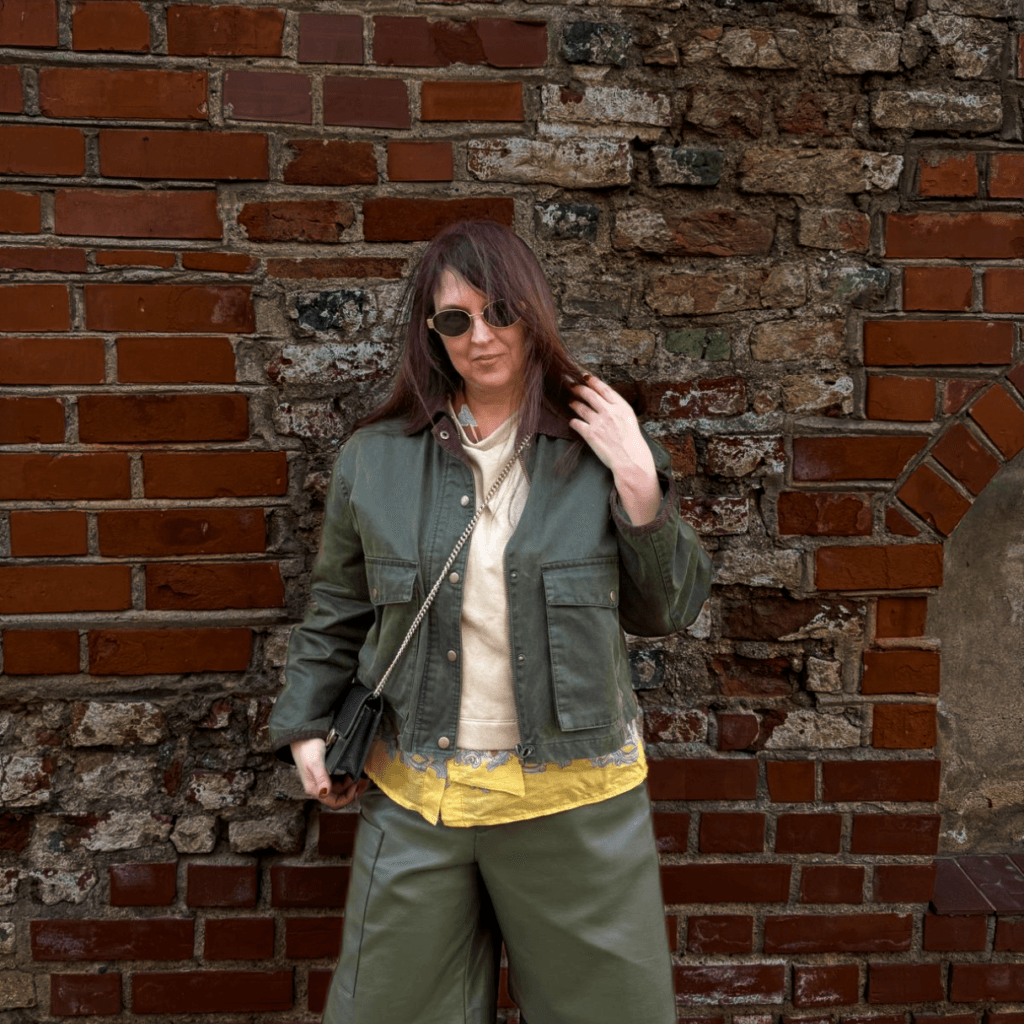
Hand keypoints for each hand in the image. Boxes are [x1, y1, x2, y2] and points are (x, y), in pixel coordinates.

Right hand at [291, 737, 368, 809]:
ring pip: (341, 788)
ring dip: (351, 783)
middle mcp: (320, 786)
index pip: (334, 802)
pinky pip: (340, 779)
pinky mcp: (327, 772)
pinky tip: (354, 771)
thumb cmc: (306, 748)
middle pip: (340, 796)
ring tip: (360, 775)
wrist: (303, 735)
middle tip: (362, 781)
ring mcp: (323, 779)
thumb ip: (321, 778)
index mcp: (315, 788)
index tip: (356, 787)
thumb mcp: (315, 763)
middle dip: (352, 790)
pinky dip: (348, 777)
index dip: (347, 798)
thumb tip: (325, 793)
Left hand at [568, 375, 661, 524]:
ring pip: (581, 407)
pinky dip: (573, 422)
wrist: (631, 461)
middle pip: (589, 394)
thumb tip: (605, 402)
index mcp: (621, 407)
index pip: (604, 388)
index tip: (585, 376)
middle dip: (578, 388)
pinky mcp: (590, 434)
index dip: (592, 381)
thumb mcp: (630, 420)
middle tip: (571, 385)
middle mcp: (609, 412)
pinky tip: (572, 422)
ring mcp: (599, 422)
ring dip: (574, 403)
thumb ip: (618, 409)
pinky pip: (576, 423)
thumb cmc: (632, 443)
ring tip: (570, 402)